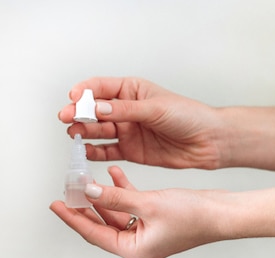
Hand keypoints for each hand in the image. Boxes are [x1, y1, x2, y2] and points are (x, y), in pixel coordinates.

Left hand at [50, 166, 222, 257]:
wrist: (225, 213)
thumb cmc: (193, 215)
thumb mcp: (147, 203)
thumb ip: (114, 197)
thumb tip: (87, 190)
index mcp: (133, 251)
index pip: (93, 234)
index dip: (72, 217)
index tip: (55, 204)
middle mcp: (138, 247)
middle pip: (101, 225)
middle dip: (85, 205)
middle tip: (67, 189)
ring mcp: (147, 235)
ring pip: (115, 213)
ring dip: (103, 195)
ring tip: (87, 176)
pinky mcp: (155, 222)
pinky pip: (131, 206)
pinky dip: (122, 191)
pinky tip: (114, 172)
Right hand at [58, 77, 224, 169]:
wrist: (208, 141)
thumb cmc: (189, 116)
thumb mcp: (156, 109)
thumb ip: (126, 110)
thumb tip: (99, 109)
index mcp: (131, 91)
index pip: (100, 88)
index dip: (84, 92)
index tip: (73, 97)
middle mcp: (125, 110)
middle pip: (94, 111)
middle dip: (78, 113)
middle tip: (66, 117)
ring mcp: (126, 131)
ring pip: (97, 131)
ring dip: (83, 131)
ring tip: (73, 134)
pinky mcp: (129, 151)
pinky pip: (106, 151)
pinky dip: (94, 152)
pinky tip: (84, 152)